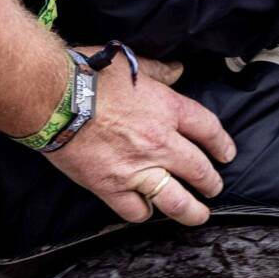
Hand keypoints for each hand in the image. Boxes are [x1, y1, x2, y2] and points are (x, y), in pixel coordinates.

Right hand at [45, 54, 238, 225]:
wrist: (52, 97)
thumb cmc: (87, 75)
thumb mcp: (128, 63)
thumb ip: (157, 71)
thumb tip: (177, 70)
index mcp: (167, 109)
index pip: (209, 130)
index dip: (222, 144)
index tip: (226, 154)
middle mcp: (159, 142)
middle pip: (199, 170)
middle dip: (211, 182)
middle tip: (214, 188)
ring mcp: (136, 168)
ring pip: (176, 201)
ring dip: (191, 210)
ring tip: (198, 215)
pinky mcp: (110, 186)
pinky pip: (136, 211)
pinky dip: (142, 212)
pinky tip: (144, 209)